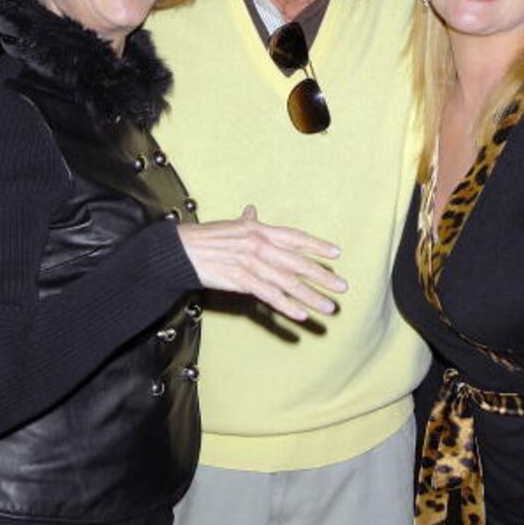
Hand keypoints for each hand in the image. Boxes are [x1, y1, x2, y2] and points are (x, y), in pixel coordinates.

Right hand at [178, 205, 346, 321]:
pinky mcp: (240, 279)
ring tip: (328, 308)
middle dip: (323, 276)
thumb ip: (247, 221)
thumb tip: (252, 209)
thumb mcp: (230, 225)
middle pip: (298, 263)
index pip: (295, 237)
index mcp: (260, 230)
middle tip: (342, 287)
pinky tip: (301, 315)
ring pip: (288, 283)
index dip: (317, 246)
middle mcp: (259, 244)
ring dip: (311, 297)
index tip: (336, 254)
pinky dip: (287, 306)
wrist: (181, 250)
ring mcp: (251, 262)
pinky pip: (269, 295)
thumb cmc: (206, 238)